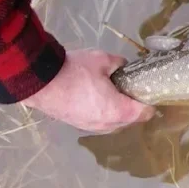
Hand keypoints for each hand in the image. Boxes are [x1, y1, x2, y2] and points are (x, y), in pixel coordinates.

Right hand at [21, 49, 154, 132]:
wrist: (39, 82)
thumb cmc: (74, 71)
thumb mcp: (102, 60)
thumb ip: (119, 64)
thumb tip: (123, 65)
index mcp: (119, 111)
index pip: (145, 113)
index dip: (150, 102)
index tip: (147, 90)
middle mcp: (108, 125)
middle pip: (132, 120)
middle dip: (134, 106)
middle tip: (130, 89)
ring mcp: (92, 128)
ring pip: (115, 123)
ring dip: (118, 111)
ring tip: (114, 93)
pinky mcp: (79, 126)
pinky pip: (100, 122)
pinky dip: (104, 113)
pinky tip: (97, 98)